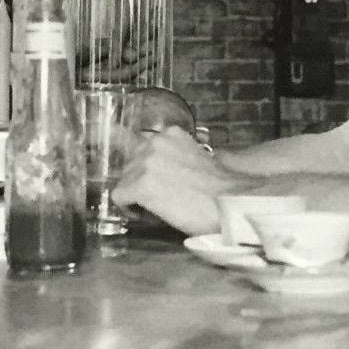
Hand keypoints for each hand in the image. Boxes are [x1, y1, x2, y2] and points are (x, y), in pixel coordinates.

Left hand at [115, 126, 239, 236]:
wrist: (229, 202)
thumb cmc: (221, 188)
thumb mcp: (197, 158)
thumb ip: (176, 157)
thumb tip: (162, 171)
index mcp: (170, 134)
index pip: (142, 147)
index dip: (145, 167)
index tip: (152, 180)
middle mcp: (154, 142)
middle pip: (130, 164)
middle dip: (139, 181)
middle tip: (158, 198)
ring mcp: (145, 163)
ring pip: (124, 181)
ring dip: (135, 196)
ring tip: (155, 208)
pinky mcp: (140, 185)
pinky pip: (119, 197)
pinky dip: (128, 208)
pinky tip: (145, 215)